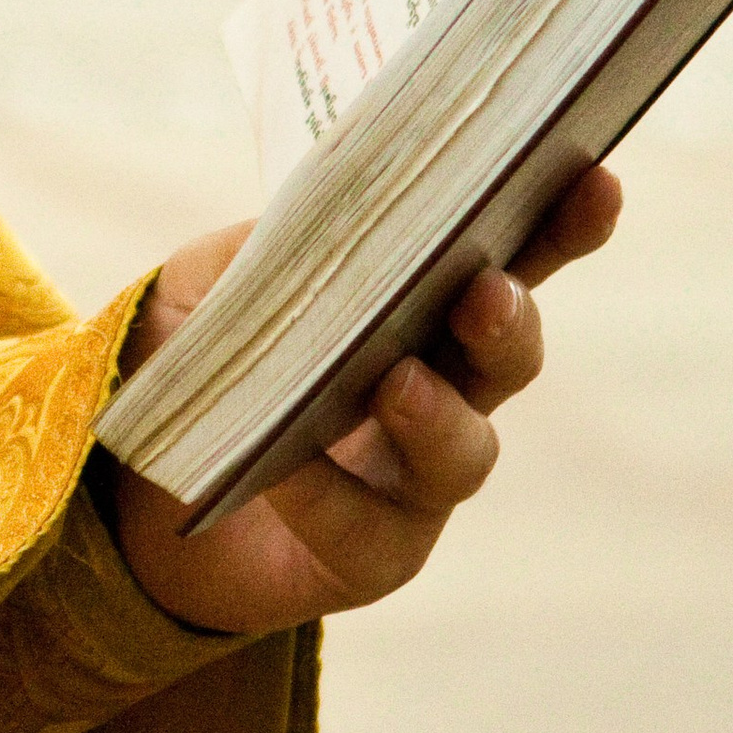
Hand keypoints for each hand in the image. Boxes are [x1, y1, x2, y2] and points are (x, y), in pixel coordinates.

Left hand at [109, 164, 623, 637]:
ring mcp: (415, 477)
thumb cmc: (201, 359)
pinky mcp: (371, 554)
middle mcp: (443, 385)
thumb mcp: (212, 283)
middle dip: (507, 320)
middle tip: (485, 290)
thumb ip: (265, 252)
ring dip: (438, 414)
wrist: (139, 483)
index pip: (508, 256)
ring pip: (465, 451)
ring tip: (397, 384)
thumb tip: (320, 223)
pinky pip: (366, 527)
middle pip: (507, 353)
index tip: (593, 178)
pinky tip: (285, 469)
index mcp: (422, 301)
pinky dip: (325, 494)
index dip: (559, 223)